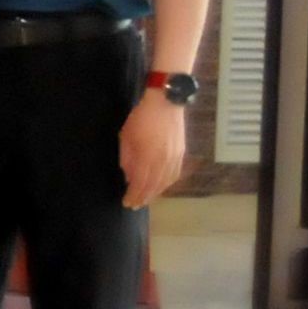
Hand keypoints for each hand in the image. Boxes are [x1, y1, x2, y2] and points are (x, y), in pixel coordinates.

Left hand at [120, 90, 188, 208]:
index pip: (141, 183)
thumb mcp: (126, 137)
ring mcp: (175, 158)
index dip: (134, 195)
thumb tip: (128, 176)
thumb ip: (127, 158)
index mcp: (148, 157)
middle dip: (144, 197)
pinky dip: (167, 184)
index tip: (127, 203)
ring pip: (166, 182)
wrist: (166, 103)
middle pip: (154, 186)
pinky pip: (174, 174)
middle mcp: (163, 161)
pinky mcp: (181, 153)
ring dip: (156, 193)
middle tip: (134, 205)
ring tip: (146, 199)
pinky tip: (161, 187)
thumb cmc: (141, 118)